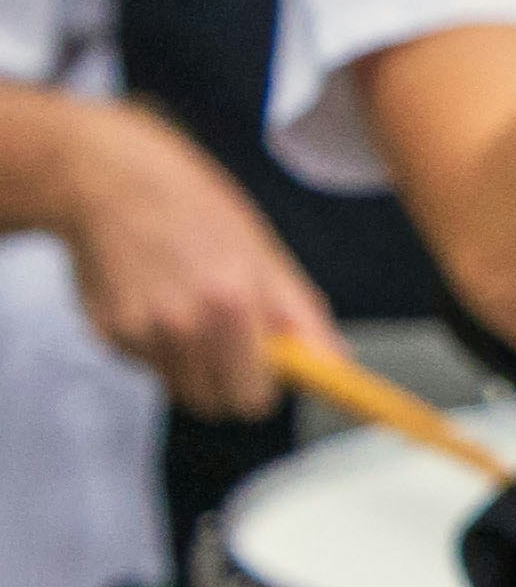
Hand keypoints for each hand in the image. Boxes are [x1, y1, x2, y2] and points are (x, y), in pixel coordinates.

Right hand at [58, 116, 333, 413]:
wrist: (114, 182)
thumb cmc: (201, 214)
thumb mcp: (265, 256)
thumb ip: (303, 317)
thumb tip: (338, 364)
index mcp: (229, 305)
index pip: (252, 398)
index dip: (264, 390)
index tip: (268, 376)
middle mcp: (179, 324)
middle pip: (213, 404)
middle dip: (229, 382)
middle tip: (231, 341)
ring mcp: (137, 332)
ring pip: (179, 384)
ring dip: (191, 362)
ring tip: (190, 308)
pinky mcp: (106, 333)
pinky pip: (147, 363)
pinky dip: (157, 345)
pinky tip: (156, 299)